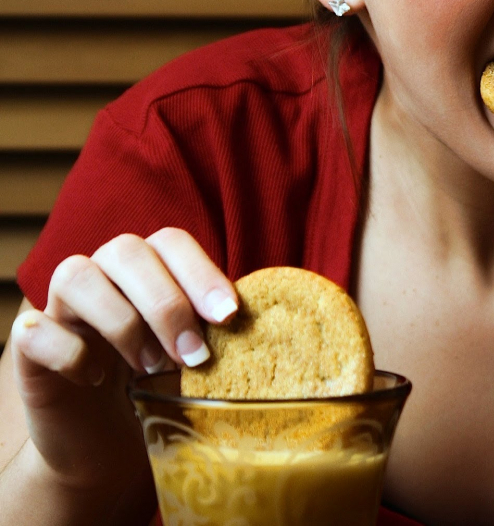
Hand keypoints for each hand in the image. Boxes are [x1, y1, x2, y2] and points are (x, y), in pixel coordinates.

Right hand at [7, 228, 236, 495]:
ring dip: (122, 322)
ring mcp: (62, 306)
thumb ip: (223, 334)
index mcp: (150, 269)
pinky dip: (70, 352)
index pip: (172, 242)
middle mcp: (104, 274)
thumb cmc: (162, 389)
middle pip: (125, 250)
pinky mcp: (30, 345)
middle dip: (166, 303)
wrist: (108, 443)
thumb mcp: (199, 358)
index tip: (230, 317)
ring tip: (149, 368)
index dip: (201, 272)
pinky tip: (97, 378)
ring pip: (76, 275)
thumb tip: (272, 326)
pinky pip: (36, 329)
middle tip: (193, 358)